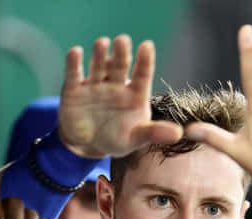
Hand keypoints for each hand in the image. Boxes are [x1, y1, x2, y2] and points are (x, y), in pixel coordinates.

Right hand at [58, 34, 182, 158]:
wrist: (88, 146)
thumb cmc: (117, 139)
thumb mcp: (136, 139)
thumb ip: (154, 133)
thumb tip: (178, 134)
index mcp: (134, 93)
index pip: (142, 74)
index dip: (144, 61)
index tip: (147, 46)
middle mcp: (116, 84)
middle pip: (120, 66)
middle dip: (121, 53)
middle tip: (123, 40)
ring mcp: (95, 85)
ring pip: (98, 66)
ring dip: (100, 55)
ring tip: (102, 43)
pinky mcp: (74, 90)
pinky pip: (74, 75)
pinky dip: (74, 64)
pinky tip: (75, 52)